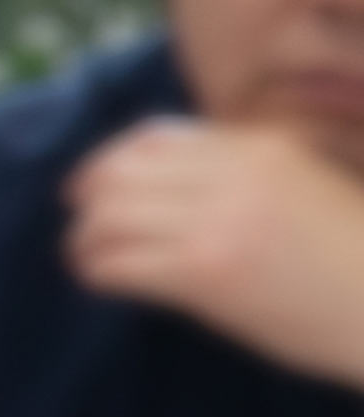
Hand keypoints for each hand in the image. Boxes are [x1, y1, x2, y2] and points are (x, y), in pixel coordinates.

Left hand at [67, 119, 363, 384]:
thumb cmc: (357, 262)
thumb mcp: (308, 192)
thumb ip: (246, 179)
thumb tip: (171, 187)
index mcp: (261, 148)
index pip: (157, 137)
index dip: (113, 160)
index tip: (94, 182)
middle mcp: (236, 173)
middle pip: (121, 171)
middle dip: (89, 197)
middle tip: (80, 224)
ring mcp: (218, 220)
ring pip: (108, 214)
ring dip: (85, 237)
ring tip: (84, 255)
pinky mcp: (205, 270)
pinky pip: (119, 261)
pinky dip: (95, 269)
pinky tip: (98, 279)